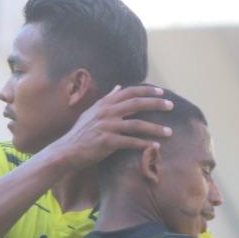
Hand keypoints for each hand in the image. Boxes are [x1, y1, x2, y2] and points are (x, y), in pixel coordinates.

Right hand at [48, 85, 174, 168]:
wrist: (67, 150)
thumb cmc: (80, 133)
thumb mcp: (92, 112)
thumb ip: (107, 99)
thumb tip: (118, 87)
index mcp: (105, 104)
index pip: (129, 92)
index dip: (147, 91)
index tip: (162, 93)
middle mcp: (107, 112)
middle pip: (136, 104)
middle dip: (156, 104)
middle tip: (171, 106)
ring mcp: (107, 127)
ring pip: (137, 124)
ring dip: (155, 128)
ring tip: (169, 132)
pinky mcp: (107, 142)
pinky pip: (131, 142)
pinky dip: (145, 144)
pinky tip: (156, 147)